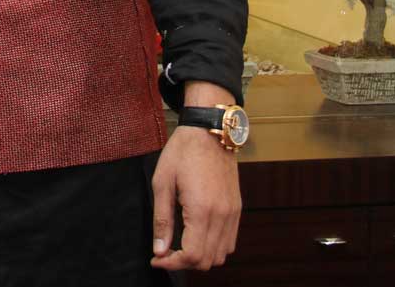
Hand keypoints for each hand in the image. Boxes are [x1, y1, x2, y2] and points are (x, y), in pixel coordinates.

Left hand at [149, 126, 241, 270]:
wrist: (209, 130)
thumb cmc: (182, 152)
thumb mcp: (162, 183)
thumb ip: (162, 220)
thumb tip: (159, 250)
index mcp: (201, 209)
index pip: (192, 256)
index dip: (172, 263)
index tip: (157, 258)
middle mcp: (222, 215)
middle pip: (207, 261)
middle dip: (184, 263)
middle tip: (165, 252)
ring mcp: (233, 212)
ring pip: (221, 255)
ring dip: (200, 257)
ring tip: (180, 245)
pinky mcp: (237, 208)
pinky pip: (230, 241)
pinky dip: (214, 247)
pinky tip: (197, 236)